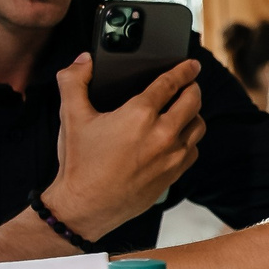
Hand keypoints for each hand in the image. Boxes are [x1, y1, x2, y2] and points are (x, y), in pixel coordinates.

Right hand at [47, 54, 204, 239]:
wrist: (85, 208)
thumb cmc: (79, 163)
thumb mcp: (70, 116)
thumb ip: (74, 81)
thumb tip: (84, 60)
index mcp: (140, 114)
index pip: (171, 83)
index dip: (184, 70)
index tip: (192, 65)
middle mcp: (162, 134)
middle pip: (193, 101)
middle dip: (192, 87)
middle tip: (189, 83)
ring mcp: (171, 156)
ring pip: (198, 126)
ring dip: (193, 114)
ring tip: (184, 109)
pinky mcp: (173, 175)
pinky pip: (193, 150)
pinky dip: (189, 140)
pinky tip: (179, 138)